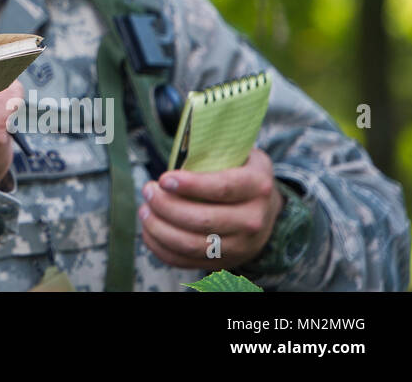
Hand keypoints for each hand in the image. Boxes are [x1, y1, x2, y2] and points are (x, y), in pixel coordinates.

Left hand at [139, 148, 283, 270]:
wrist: (266, 208)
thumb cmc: (242, 173)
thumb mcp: (240, 153)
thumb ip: (213, 150)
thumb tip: (177, 149)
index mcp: (257, 186)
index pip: (222, 188)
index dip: (191, 185)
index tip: (164, 179)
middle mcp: (254, 220)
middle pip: (204, 220)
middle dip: (167, 206)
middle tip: (148, 191)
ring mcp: (241, 246)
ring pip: (194, 245)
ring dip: (160, 228)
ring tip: (145, 210)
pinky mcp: (225, 262)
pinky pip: (188, 261)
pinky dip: (162, 248)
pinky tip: (149, 230)